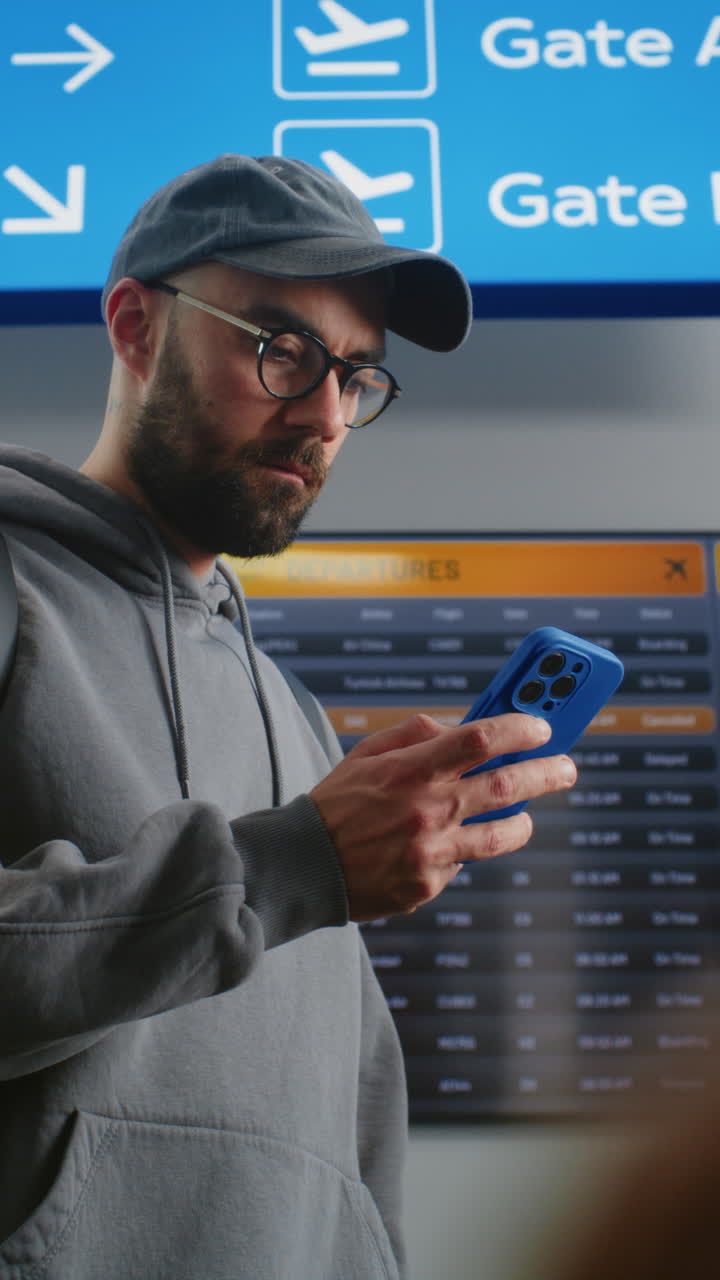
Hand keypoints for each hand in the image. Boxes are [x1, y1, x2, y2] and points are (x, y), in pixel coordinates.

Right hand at [310, 713, 575, 920]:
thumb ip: (417, 736)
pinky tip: (450, 845)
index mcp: (411, 770)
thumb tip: (463, 729)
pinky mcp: (428, 885)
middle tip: (567, 767)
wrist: (302, 866)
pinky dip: (463, 851)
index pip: (480, 739)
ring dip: (523, 822)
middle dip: (547, 773)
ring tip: (527, 817)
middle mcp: (427, 809)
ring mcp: (431, 851)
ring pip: (501, 835)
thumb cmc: (337, 803)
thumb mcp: (368, 755)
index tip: (542, 727)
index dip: (518, 729)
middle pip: (506, 786)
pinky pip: (462, 863)